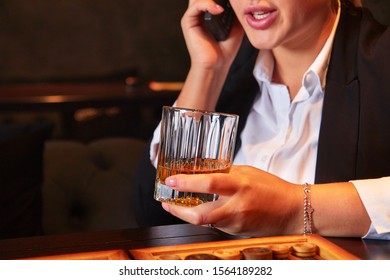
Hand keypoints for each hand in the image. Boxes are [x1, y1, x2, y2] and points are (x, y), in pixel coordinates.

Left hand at [161, 165, 302, 236]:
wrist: (292, 211)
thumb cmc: (272, 188)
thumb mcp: (247, 172)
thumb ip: (225, 173)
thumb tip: (203, 171)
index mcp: (240, 185)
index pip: (208, 183)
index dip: (186, 182)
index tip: (171, 181)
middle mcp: (236, 207)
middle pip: (199, 215)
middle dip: (177, 211)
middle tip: (166, 203)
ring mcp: (236, 223)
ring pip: (204, 222)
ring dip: (189, 214)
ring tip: (179, 205)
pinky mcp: (236, 232)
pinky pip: (215, 225)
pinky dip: (205, 217)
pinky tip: (202, 209)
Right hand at [181, 0, 243, 69]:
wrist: (217, 65)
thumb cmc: (226, 50)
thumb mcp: (236, 26)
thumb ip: (235, 11)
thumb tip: (238, 1)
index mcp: (208, 12)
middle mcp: (199, 12)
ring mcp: (192, 16)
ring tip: (224, 4)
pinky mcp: (188, 22)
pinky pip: (195, 7)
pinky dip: (207, 4)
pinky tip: (219, 10)